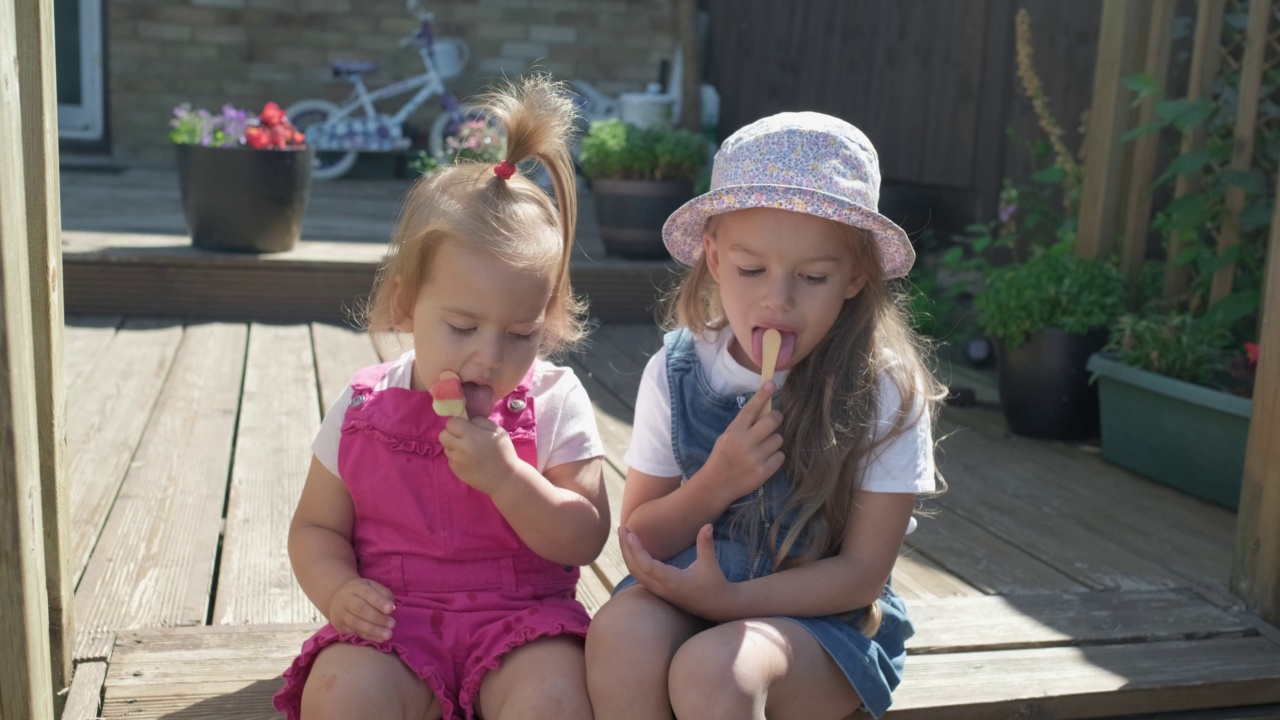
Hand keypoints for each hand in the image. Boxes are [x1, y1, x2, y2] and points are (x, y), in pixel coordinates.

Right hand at [328, 578, 396, 641]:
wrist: (337, 597)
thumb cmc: (362, 593)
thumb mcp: (373, 587)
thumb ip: (384, 595)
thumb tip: (391, 608)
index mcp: (357, 588)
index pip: (367, 593)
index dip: (379, 602)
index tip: (391, 609)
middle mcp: (346, 600)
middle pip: (361, 609)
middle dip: (378, 618)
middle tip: (392, 624)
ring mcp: (341, 613)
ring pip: (356, 623)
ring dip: (374, 630)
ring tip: (388, 634)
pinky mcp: (340, 626)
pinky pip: (355, 632)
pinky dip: (368, 636)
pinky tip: (380, 639)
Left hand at [439, 416, 521, 495]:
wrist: (505, 478)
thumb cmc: (504, 452)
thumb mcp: (498, 432)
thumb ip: (480, 421)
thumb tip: (467, 419)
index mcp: (471, 435)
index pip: (451, 423)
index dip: (457, 423)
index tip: (465, 427)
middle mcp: (460, 448)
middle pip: (443, 435)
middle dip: (451, 433)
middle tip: (463, 438)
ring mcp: (456, 461)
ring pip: (446, 447)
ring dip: (453, 446)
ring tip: (468, 450)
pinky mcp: (455, 471)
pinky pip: (450, 460)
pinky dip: (457, 458)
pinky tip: (469, 461)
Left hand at [619, 524, 738, 621]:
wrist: (717, 606)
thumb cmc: (714, 584)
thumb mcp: (710, 564)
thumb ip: (706, 544)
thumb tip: (707, 525)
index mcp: (672, 582)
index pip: (647, 566)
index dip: (636, 550)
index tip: (630, 534)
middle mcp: (661, 588)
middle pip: (636, 569)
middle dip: (626, 548)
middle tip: (622, 529)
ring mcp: (658, 591)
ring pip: (636, 573)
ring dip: (628, 554)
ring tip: (625, 535)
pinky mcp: (659, 591)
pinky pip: (640, 576)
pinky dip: (633, 561)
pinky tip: (632, 549)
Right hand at [700, 382, 783, 501]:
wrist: (716, 485)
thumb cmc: (722, 457)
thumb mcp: (726, 437)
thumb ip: (743, 426)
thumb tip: (765, 410)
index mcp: (734, 432)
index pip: (751, 409)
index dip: (763, 395)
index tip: (772, 383)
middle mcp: (744, 443)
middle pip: (772, 421)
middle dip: (776, 418)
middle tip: (775, 420)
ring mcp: (755, 458)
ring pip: (778, 439)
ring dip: (774, 441)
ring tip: (764, 447)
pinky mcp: (763, 472)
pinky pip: (780, 456)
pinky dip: (775, 457)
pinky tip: (765, 460)